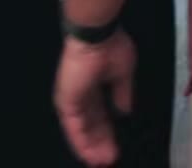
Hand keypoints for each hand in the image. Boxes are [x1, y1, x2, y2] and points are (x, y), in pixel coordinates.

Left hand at [54, 30, 136, 166]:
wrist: (96, 35)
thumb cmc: (111, 47)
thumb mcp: (123, 73)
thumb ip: (122, 94)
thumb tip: (125, 111)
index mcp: (94, 85)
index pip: (100, 115)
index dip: (108, 131)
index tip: (115, 147)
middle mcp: (81, 95)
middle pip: (91, 125)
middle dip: (101, 142)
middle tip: (109, 159)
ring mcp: (72, 98)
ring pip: (81, 129)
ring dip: (91, 146)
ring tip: (102, 162)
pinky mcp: (66, 101)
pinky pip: (73, 127)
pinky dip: (81, 142)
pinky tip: (89, 155)